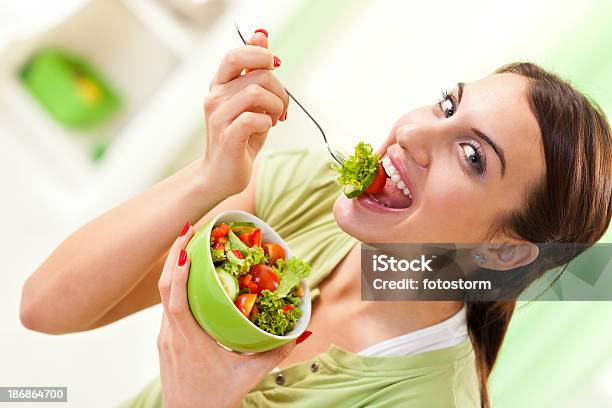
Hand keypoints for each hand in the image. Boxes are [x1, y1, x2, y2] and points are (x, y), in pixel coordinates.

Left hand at [157, 223, 295, 407]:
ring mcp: (165, 337)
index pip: (175, 298)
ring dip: (173, 268)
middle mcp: (171, 334)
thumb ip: (276, 353)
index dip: (179, 269)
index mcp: (188, 339)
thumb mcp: (250, 376)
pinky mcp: (165, 341)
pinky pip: (166, 306)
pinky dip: (175, 285)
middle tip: (187, 229)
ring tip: (189, 245)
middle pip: (164, 287)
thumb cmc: (215, 399)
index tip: (187, 244)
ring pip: (163, 295)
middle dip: (174, 254)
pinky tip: (189, 278)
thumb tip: (302, 331)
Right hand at [201, 30, 288, 196]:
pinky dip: (267, 123)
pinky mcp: (227, 135)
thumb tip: (262, 34)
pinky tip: (265, 129)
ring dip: (275, 106)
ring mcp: (219, 116)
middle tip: (281, 108)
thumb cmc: (240, 137)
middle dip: (280, 90)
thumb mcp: (251, 100)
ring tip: (274, 119)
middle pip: (258, 74)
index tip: (275, 68)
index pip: (237, 55)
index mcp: (220, 85)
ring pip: (258, 93)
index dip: (261, 55)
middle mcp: (215, 97)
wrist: (222, 174)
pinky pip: (255, 118)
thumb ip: (255, 69)